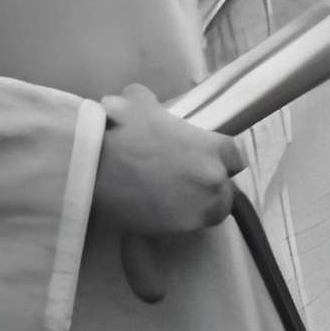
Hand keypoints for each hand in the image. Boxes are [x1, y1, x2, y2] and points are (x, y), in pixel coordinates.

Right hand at [96, 87, 242, 241]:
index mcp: (216, 148)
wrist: (93, 166)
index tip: (204, 161)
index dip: (220, 159)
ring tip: (173, 200)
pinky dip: (175, 221)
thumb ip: (152, 102)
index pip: (235, 158)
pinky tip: (158, 211)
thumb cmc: (121, 129)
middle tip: (186, 182)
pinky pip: (185, 226)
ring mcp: (198, 208)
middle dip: (210, 186)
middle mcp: (215, 181)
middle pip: (225, 189)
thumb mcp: (139, 102)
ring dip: (197, 206)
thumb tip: (142, 100)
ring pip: (210, 212)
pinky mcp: (177, 230)